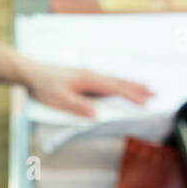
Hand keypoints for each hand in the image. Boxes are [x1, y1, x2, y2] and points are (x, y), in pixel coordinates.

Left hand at [22, 61, 153, 119]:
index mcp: (87, 79)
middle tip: (154, 93)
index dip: (130, 95)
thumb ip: (77, 106)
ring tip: (144, 89)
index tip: (145, 102)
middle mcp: (91, 74)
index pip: (114, 88)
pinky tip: (121, 88)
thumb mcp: (58, 100)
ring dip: (130, 85)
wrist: (32, 73)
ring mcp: (88, 74)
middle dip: (137, 88)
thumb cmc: (44, 86)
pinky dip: (119, 84)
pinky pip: (107, 80)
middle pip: (118, 81)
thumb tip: (96, 114)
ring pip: (114, 80)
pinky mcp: (84, 77)